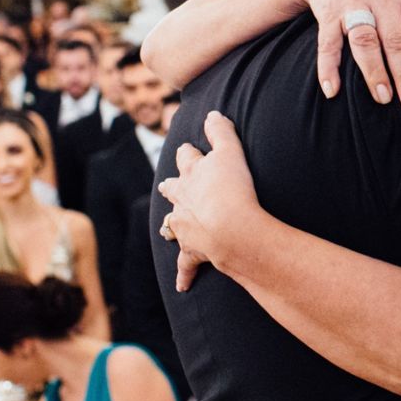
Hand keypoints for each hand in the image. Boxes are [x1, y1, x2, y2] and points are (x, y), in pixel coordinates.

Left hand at [158, 111, 258, 292]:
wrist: (231, 229)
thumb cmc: (233, 189)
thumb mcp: (231, 151)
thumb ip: (221, 131)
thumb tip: (212, 114)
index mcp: (192, 175)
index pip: (186, 159)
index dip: (188, 153)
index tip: (188, 148)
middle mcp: (182, 200)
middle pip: (173, 190)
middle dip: (172, 187)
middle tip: (168, 185)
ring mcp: (184, 227)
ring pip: (172, 225)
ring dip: (171, 226)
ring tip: (168, 228)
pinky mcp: (192, 251)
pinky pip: (186, 265)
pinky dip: (184, 275)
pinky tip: (182, 286)